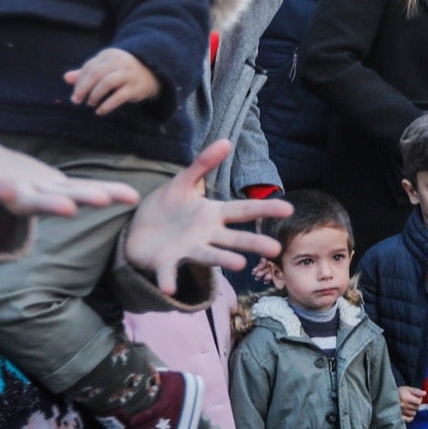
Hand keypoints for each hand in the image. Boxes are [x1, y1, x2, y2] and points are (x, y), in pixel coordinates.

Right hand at [0, 125, 141, 218]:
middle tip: (75, 207)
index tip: (12, 192)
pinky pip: (84, 189)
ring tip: (120, 198)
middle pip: (39, 200)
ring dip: (93, 197)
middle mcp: (18, 195)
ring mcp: (40, 193)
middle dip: (55, 203)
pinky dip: (106, 192)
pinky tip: (131, 196)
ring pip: (69, 196)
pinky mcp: (55, 187)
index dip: (5, 191)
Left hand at [66, 48, 160, 115]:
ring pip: (107, 83)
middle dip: (83, 88)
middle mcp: (119, 62)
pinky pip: (119, 96)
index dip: (79, 82)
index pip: (89, 67)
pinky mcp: (136, 87)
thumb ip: (86, 73)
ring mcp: (128, 74)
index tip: (75, 94)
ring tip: (91, 103)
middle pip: (96, 74)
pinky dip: (107, 105)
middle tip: (77, 100)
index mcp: (109, 55)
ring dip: (95, 95)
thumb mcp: (105, 68)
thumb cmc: (122, 71)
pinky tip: (100, 111)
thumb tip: (66, 78)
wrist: (152, 72)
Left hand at [124, 140, 291, 293]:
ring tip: (239, 265)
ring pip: (209, 256)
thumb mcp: (183, 182)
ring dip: (223, 260)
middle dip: (253, 242)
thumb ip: (203, 163)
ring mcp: (187, 251)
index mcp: (212, 214)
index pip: (244, 211)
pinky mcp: (165, 264)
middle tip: (276, 249)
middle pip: (233, 239)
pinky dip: (168, 280)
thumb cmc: (167, 207)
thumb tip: (226, 141)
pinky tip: (170, 287)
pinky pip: (168, 272)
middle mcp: (206, 236)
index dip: (265, 209)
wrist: (138, 231)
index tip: (289, 208)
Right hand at [398, 385, 424, 421]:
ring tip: (409, 406)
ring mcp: (401, 412)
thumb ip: (416, 391)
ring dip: (413, 410)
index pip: (419, 402)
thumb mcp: (407, 388)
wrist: (387, 397)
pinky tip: (409, 413)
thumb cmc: (398, 392)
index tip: (417, 397)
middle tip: (413, 401)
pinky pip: (409, 419)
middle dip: (416, 404)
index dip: (419, 399)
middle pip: (416, 408)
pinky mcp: (399, 416)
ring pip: (413, 413)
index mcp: (406, 398)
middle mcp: (403, 406)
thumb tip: (425, 393)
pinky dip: (410, 417)